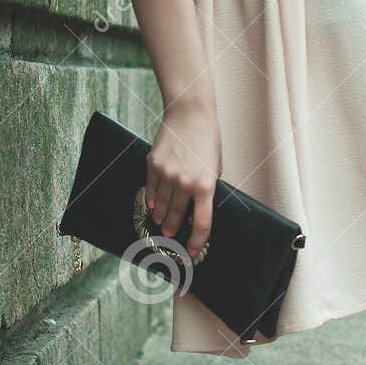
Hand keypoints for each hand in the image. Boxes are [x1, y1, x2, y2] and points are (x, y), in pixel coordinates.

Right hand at [146, 98, 221, 261]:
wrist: (190, 114)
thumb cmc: (207, 140)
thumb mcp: (215, 166)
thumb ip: (207, 186)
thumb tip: (197, 205)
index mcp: (206, 185)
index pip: (202, 222)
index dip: (197, 241)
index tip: (192, 250)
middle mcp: (185, 183)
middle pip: (176, 216)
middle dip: (173, 228)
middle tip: (171, 235)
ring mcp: (167, 174)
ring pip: (161, 204)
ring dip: (161, 216)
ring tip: (160, 221)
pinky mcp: (153, 165)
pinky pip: (150, 189)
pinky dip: (151, 199)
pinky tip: (152, 205)